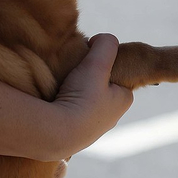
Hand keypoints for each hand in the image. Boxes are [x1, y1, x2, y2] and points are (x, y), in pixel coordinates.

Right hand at [53, 33, 133, 152]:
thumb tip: (101, 40)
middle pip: (100, 89)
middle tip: (73, 75)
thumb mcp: (97, 62)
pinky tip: (54, 103)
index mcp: (123, 101)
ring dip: (74, 94)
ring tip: (62, 88)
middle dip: (88, 80)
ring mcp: (92, 130)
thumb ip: (105, 44)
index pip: (118, 75)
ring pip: (84, 103)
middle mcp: (111, 118)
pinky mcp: (74, 137)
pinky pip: (70, 116)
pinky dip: (63, 108)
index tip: (89, 64)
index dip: (104, 66)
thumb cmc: (82, 97)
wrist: (56, 133)